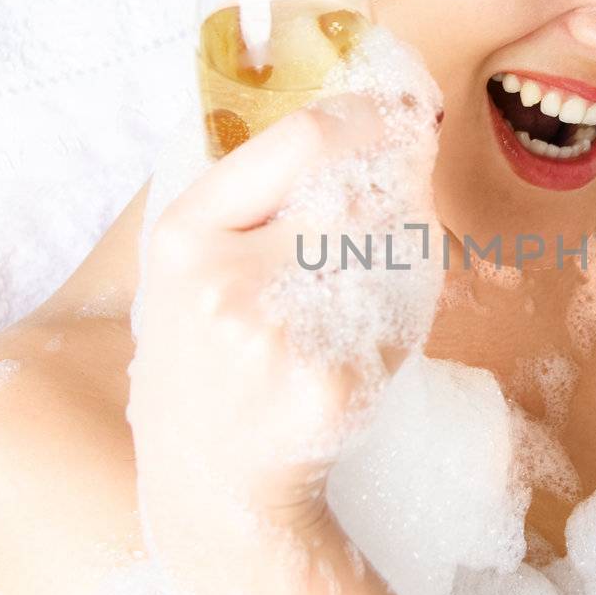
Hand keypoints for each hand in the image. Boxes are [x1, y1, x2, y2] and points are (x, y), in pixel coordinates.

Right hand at [126, 93, 440, 552]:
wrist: (212, 479)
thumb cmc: (212, 355)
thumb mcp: (198, 264)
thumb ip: (263, 194)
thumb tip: (385, 119)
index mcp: (188, 233)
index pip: (304, 140)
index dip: (368, 119)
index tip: (398, 115)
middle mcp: (229, 279)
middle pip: (359, 191)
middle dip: (395, 184)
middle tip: (407, 184)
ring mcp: (284, 336)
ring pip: (392, 248)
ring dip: (403, 245)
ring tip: (365, 277)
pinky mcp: (336, 383)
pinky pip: (404, 313)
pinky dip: (406, 308)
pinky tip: (369, 335)